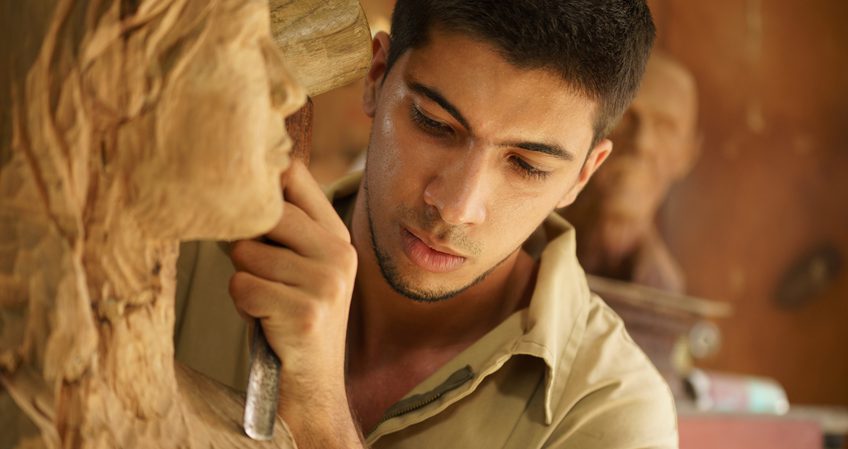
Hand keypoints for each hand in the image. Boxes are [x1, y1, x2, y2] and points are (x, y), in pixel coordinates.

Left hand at [228, 161, 361, 446]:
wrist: (314, 384)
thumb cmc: (293, 319)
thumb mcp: (302, 267)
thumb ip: (283, 228)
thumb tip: (236, 185)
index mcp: (337, 236)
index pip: (293, 174)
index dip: (259, 180)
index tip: (241, 196)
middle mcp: (338, 254)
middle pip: (264, 211)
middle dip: (245, 241)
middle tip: (258, 271)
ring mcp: (325, 284)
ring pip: (246, 253)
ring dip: (243, 280)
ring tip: (267, 302)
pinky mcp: (305, 314)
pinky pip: (243, 287)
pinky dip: (242, 306)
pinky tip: (265, 321)